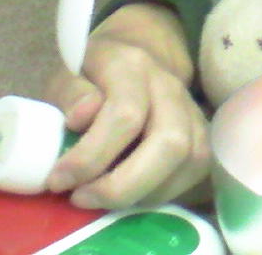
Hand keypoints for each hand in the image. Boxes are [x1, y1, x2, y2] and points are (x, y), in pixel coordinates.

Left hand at [44, 2, 209, 208]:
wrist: (133, 60)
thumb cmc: (91, 77)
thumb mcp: (66, 76)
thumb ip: (69, 94)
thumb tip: (81, 118)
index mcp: (131, 65)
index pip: (125, 115)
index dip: (91, 156)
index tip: (58, 180)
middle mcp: (169, 85)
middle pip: (170, 142)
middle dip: (125, 185)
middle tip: (83, 199)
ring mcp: (192, 110)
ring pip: (190, 160)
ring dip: (144, 193)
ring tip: (104, 200)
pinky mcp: (203, 134)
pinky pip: (196, 172)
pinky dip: (162, 193)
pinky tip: (130, 195)